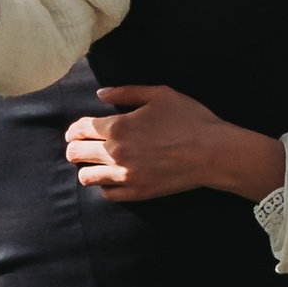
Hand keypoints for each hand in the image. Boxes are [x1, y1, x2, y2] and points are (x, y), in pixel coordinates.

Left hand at [64, 83, 284, 206]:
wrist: (213, 152)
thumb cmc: (189, 119)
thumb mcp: (159, 94)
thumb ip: (126, 92)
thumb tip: (101, 94)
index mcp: (118, 126)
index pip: (81, 128)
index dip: (74, 129)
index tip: (75, 131)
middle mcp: (115, 152)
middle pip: (77, 153)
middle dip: (74, 148)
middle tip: (77, 148)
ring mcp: (125, 175)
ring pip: (87, 177)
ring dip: (85, 169)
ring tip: (92, 165)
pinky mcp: (137, 192)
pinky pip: (107, 194)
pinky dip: (104, 186)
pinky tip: (111, 179)